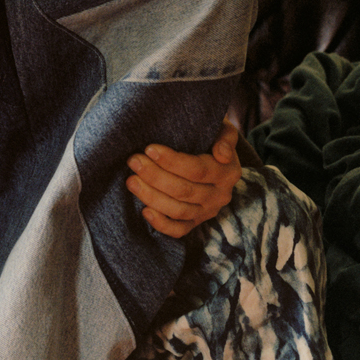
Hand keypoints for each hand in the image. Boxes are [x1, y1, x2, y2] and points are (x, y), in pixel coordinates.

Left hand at [125, 119, 241, 238]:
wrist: (217, 157)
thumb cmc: (213, 136)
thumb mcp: (224, 129)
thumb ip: (226, 138)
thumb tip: (222, 153)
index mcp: (227, 173)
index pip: (197, 170)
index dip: (172, 161)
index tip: (149, 149)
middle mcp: (220, 196)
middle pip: (184, 190)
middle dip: (155, 176)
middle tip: (133, 161)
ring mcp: (208, 212)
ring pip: (179, 210)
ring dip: (152, 197)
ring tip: (131, 181)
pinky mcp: (196, 222)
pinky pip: (179, 230)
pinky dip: (162, 224)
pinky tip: (145, 211)